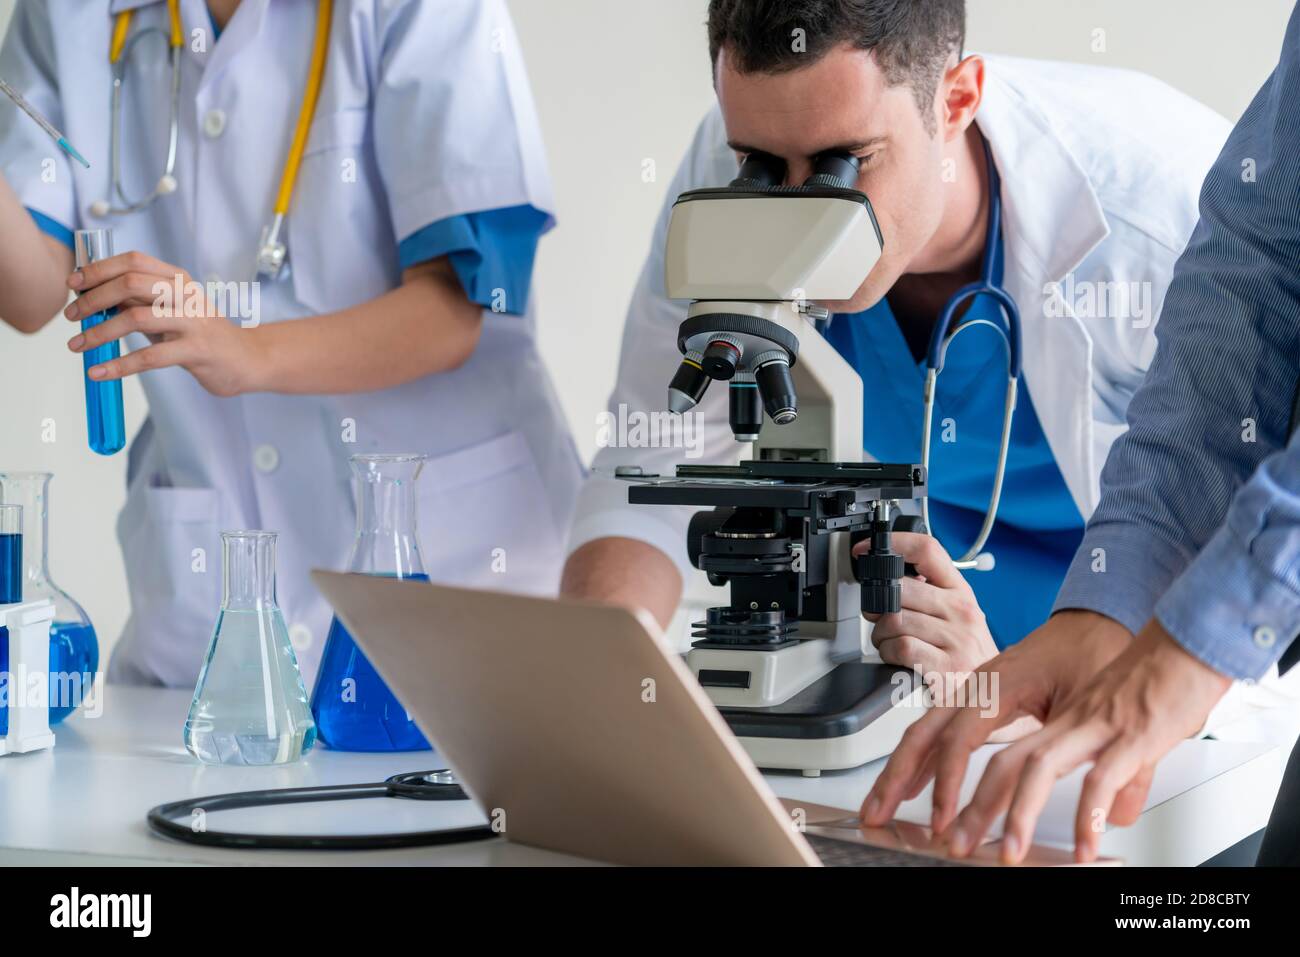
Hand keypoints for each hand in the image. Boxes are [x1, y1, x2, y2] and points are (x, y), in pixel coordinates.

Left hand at [64, 251, 267, 396]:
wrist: (247, 359)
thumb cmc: (203, 334)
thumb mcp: (172, 310)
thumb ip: (140, 300)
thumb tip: (94, 297)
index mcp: (178, 279)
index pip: (133, 261)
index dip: (99, 269)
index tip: (73, 284)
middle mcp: (186, 295)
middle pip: (131, 283)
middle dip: (93, 299)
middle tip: (71, 316)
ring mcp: (194, 322)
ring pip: (136, 317)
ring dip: (99, 332)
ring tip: (78, 345)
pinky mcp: (197, 350)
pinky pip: (151, 357)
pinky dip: (120, 365)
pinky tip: (100, 373)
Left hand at [853, 531, 997, 686]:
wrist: (993, 693)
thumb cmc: (967, 653)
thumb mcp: (956, 615)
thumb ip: (928, 593)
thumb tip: (885, 578)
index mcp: (961, 591)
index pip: (928, 550)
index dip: (893, 544)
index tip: (868, 550)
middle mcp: (962, 611)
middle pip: (900, 588)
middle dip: (877, 604)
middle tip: (877, 617)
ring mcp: (957, 639)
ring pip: (895, 619)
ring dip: (880, 633)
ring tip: (890, 641)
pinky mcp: (947, 667)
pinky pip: (901, 646)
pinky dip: (888, 652)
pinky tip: (896, 657)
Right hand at [860, 610, 1130, 837]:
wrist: (1097, 617)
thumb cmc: (1095, 649)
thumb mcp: (1096, 701)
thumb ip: (1093, 754)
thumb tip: (1112, 809)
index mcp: (1001, 684)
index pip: (960, 738)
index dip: (947, 782)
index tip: (945, 818)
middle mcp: (979, 686)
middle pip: (922, 733)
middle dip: (894, 776)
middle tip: (876, 813)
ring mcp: (975, 691)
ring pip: (924, 733)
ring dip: (899, 771)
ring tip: (880, 806)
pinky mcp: (980, 699)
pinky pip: (939, 731)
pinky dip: (921, 761)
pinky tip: (914, 784)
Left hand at [942, 620, 1230, 863]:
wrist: (1191, 641)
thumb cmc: (1160, 679)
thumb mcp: (1126, 732)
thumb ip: (1119, 776)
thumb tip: (1117, 814)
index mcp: (1060, 720)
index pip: (1000, 753)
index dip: (970, 785)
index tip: (952, 818)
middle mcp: (1069, 722)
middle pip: (1005, 762)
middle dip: (975, 807)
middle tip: (956, 843)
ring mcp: (1098, 727)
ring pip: (1040, 767)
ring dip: (1020, 813)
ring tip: (1010, 853)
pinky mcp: (1134, 735)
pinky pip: (1103, 778)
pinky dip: (1090, 816)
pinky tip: (1085, 847)